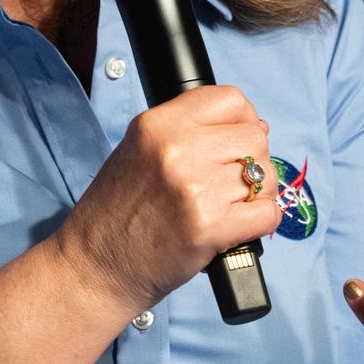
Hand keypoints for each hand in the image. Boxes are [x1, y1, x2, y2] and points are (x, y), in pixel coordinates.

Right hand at [56, 86, 282, 316]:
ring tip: (230, 207)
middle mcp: (176, 149)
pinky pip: (267, 213)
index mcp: (157, 124)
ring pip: (264, 177)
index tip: (237, 139)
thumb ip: (188, 132)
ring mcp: (195, 188)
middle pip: (254, 138)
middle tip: (232, 182)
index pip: (230, 99)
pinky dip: (261, 222)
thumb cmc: (117, 211)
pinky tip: (238, 227)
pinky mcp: (210, 227)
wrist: (96, 264)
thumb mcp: (138, 149)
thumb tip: (254, 127)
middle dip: (253, 161)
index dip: (243, 119)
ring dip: (256, 195)